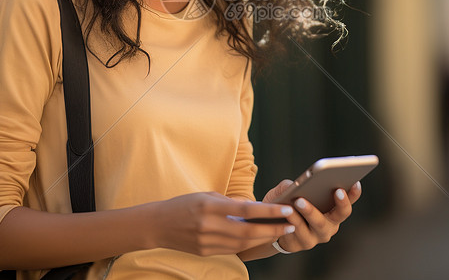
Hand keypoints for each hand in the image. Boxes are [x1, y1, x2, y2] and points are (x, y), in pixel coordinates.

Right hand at [155, 192, 295, 256]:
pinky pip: (232, 249)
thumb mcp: (206, 195)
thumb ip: (229, 203)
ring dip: (264, 238)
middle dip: (272, 228)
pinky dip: (248, 244)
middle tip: (291, 224)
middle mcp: (208, 225)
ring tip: (280, 231)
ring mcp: (206, 241)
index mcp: (209, 206)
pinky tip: (259, 239)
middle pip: (248, 231)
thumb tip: (254, 209)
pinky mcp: (205, 252)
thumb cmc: (184, 204)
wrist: (157, 224)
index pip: (246, 209)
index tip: (286, 208)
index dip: (268, 211)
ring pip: (242, 243)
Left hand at [263, 179, 361, 252]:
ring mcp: (320, 235)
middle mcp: (331, 223)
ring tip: (300, 200)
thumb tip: (295, 184)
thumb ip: (294, 184)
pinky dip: (294, 219)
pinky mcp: (306, 243)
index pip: (348, 200)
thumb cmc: (287, 202)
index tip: (356, 182)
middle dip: (342, 202)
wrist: (272, 225)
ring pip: (320, 223)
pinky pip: (301, 230)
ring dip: (311, 211)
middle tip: (337, 190)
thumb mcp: (290, 190)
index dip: (354, 192)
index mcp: (333, 208)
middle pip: (341, 214)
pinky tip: (288, 212)